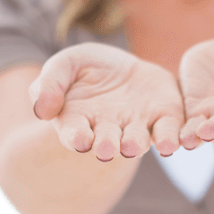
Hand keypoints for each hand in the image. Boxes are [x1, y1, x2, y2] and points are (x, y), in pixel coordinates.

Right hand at [28, 43, 184, 160]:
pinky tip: (171, 143)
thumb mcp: (64, 65)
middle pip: (107, 142)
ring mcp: (137, 127)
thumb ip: (49, 84)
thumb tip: (42, 110)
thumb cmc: (86, 70)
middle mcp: (109, 131)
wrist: (123, 69)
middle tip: (105, 148)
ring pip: (137, 140)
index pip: (75, 133)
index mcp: (79, 122)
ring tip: (132, 145)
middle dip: (106, 145)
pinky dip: (169, 138)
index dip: (76, 137)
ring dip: (135, 144)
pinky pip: (167, 131)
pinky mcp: (164, 117)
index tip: (78, 139)